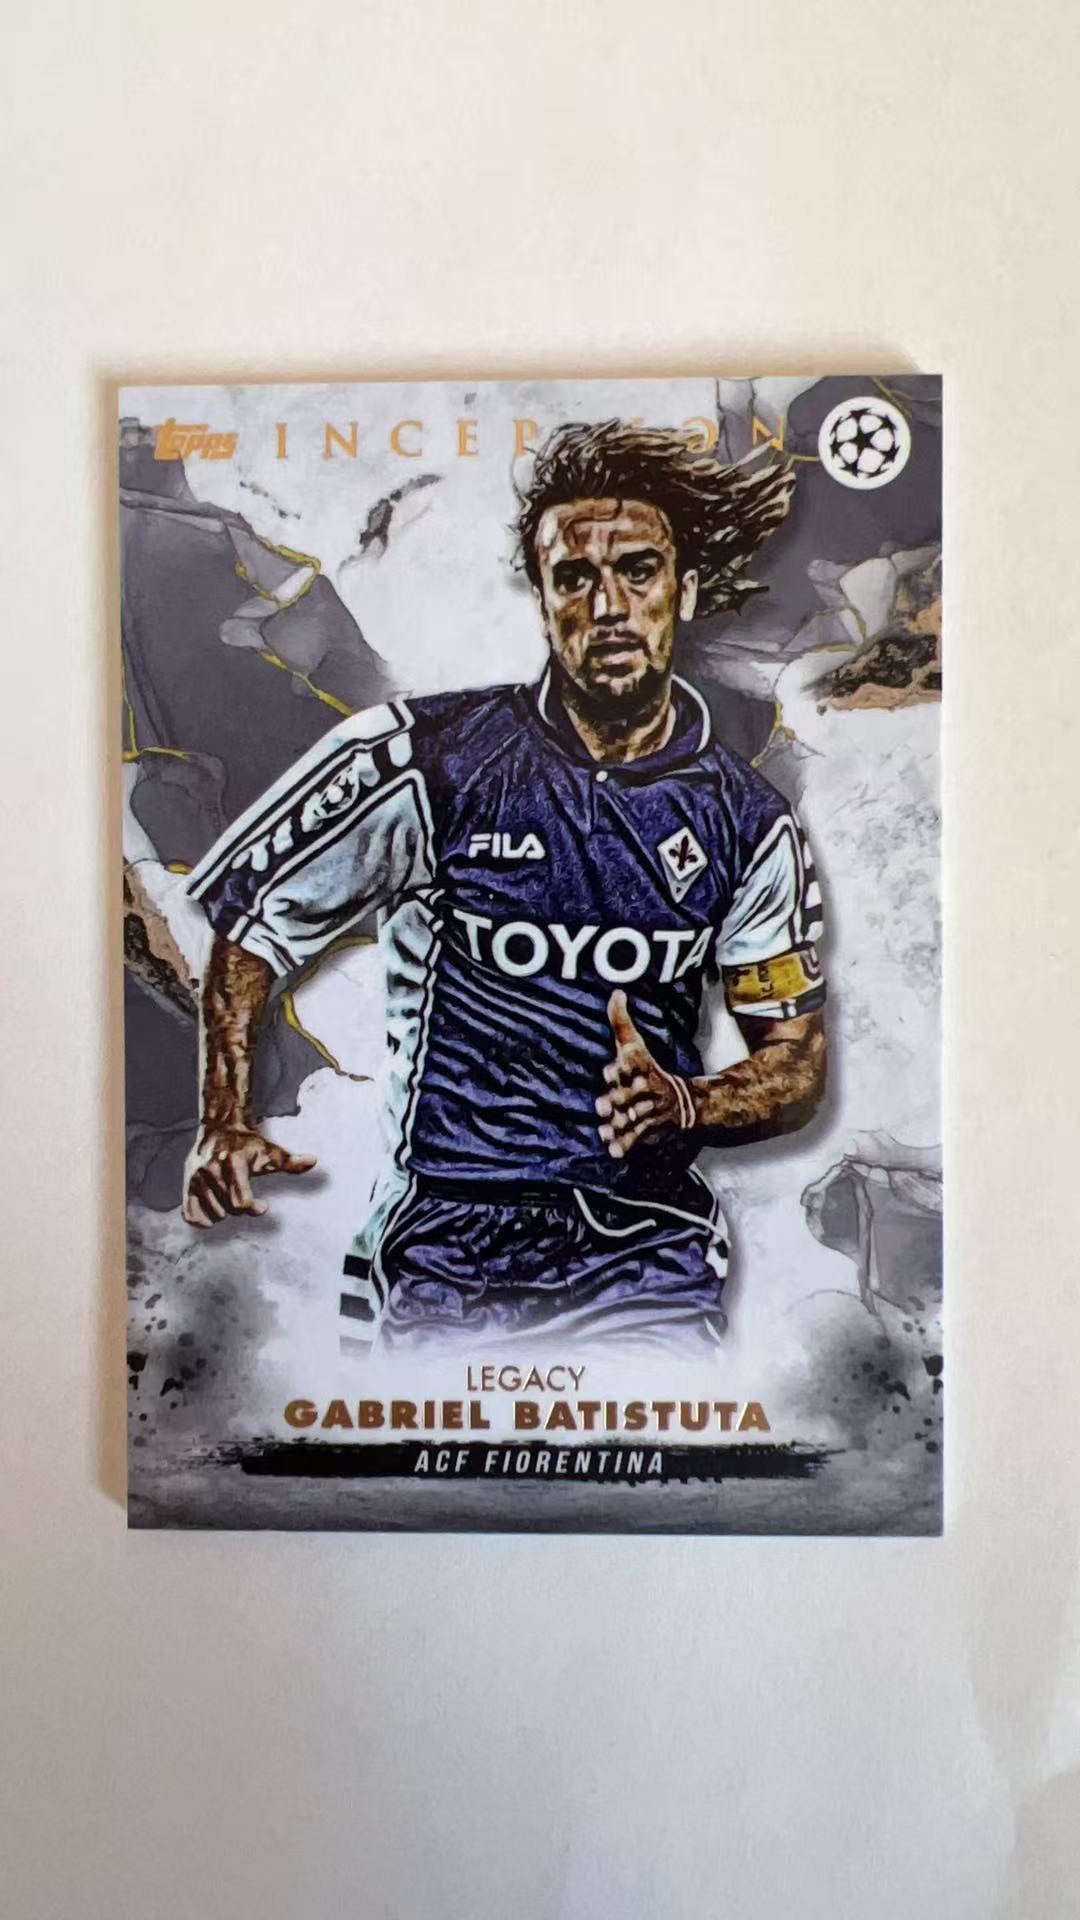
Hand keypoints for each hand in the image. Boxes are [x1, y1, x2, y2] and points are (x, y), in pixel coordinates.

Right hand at [182, 1124, 316, 1227]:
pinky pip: (191, 1216)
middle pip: (229, 1210)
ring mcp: (196, 1178)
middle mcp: (211, 1170)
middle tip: (245, 1194)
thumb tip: (313, 1161)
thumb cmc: (248, 1143)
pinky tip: (214, 1209)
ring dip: (225, 1211)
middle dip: (241, 1208)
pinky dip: (203, 1219)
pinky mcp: (186, 1184)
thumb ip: (290, 1161)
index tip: (263, 1206)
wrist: (219, 1129)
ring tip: (230, 1195)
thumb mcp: (270, 1151)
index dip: (255, 1209)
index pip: (241, 1202)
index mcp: (233, 1163)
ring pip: (214, 1215)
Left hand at [595, 990, 692, 1158]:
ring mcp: (650, 1111)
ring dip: (618, 1125)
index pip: (633, 1065)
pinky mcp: (650, 1131)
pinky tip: (614, 1150)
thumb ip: (621, 1022)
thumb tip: (615, 993)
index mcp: (643, 1068)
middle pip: (631, 1094)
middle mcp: (647, 1089)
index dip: (621, 1068)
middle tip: (601, 1105)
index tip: (609, 1069)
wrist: (686, 1102)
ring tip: (604, 1130)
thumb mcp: (636, 1047)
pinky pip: (638, 1139)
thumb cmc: (650, 1070)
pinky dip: (626, 1145)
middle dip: (618, 1099)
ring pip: (633, 1119)